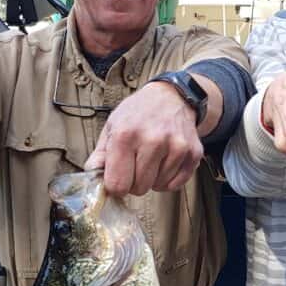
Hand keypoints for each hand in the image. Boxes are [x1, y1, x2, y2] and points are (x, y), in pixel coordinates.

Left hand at [84, 82, 202, 195]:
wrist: (172, 97)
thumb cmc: (138, 114)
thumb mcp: (112, 127)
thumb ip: (100, 156)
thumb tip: (93, 179)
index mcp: (126, 135)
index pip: (117, 184)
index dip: (115, 185)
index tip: (118, 177)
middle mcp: (152, 140)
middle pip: (139, 189)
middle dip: (135, 182)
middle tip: (136, 164)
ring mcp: (176, 147)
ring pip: (158, 187)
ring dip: (153, 178)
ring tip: (152, 157)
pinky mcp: (192, 153)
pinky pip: (176, 184)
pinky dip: (168, 178)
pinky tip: (165, 161)